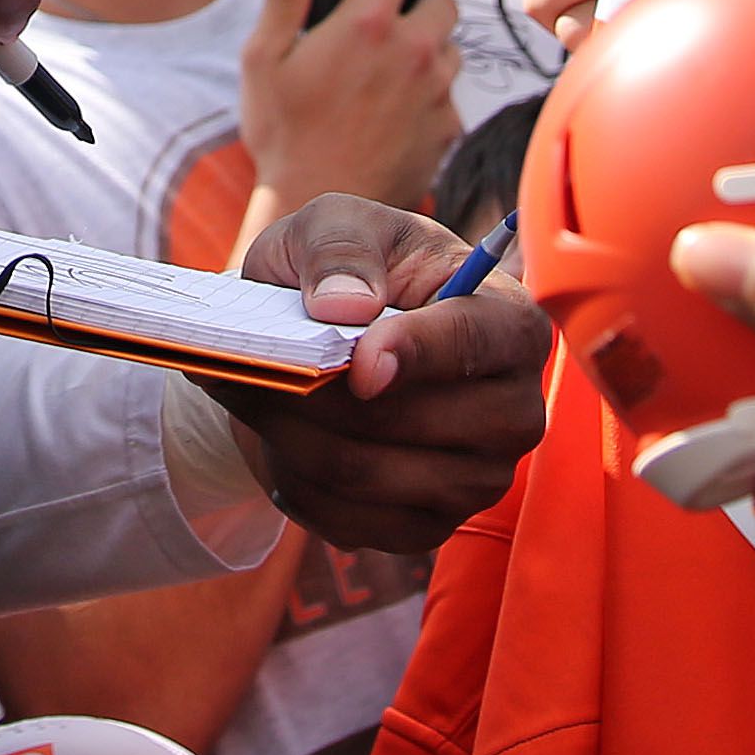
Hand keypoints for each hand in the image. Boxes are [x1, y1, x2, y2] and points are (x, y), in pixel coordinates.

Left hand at [201, 195, 552, 550]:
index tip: (357, 362)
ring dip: (287, 433)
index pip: (478, 343)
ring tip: (242, 389)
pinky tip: (272, 435)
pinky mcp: (425, 528)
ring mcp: (474, 480)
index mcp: (510, 323)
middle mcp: (511, 413)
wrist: (319, 334)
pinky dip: (291, 477)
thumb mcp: (337, 225)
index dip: (417, 353)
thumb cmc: (346, 268)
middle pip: (411, 422)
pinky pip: (343, 519)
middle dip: (316, 395)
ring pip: (363, 473)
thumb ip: (341, 249)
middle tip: (248, 364)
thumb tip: (344, 307)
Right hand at [239, 0, 461, 222]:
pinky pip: (448, 96)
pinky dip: (429, 97)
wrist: (322, 209)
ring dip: (427, 52)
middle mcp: (413, 51)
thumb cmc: (285, 136)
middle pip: (440, 2)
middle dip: (419, 3)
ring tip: (385, 77)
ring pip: (450, 50)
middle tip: (387, 24)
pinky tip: (393, 116)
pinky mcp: (449, 128)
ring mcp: (437, 92)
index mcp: (366, 25)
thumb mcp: (265, 60)